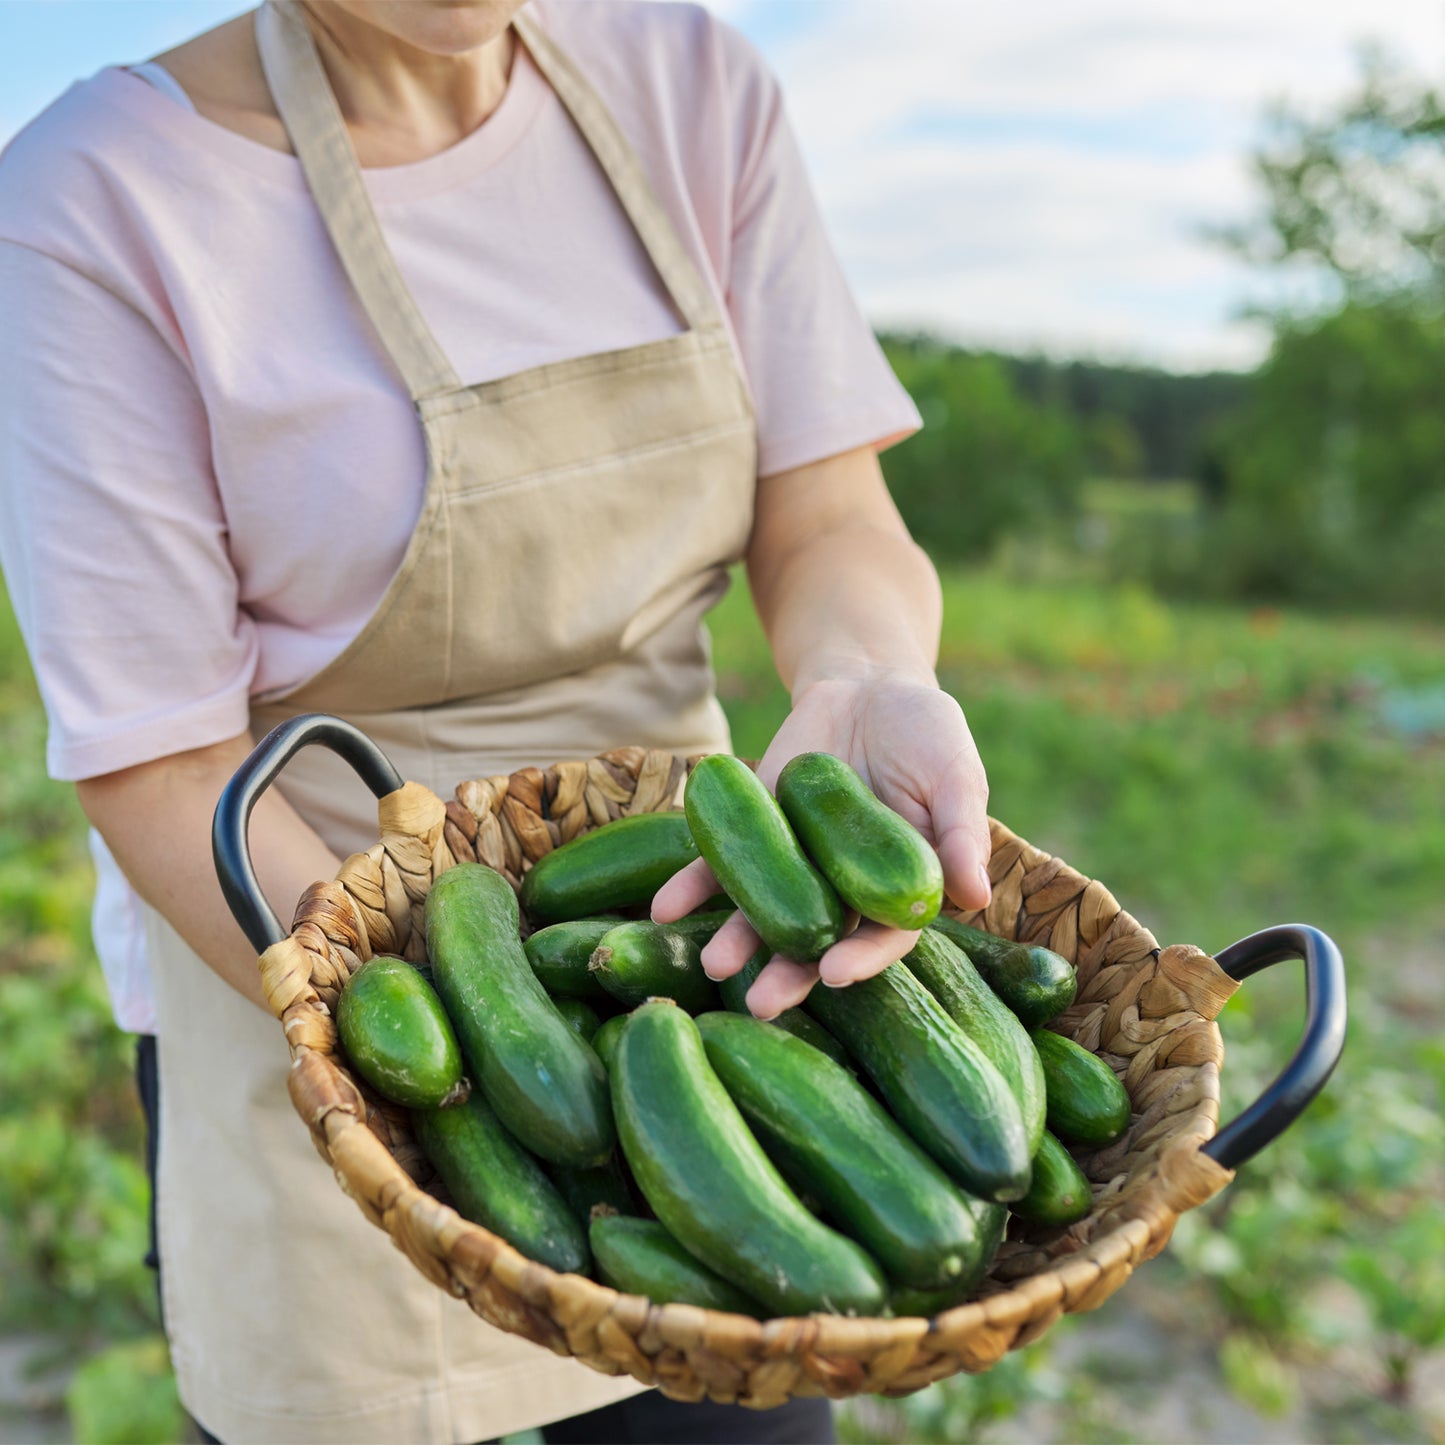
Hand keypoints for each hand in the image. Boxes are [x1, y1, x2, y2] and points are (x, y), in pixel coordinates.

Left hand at [652, 673, 990, 1017]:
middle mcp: (843, 890)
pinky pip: (720, 865)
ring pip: (764, 914)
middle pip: (816, 941)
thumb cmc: (928, 734)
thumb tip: (976, 895)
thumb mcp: (954, 774)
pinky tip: (664, 907)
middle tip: (760, 1005)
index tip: (834, 974)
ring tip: (713, 968)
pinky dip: (692, 885)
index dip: (861, 959)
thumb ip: (960, 832)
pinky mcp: (755, 831)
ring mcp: (794, 864)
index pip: (881, 938)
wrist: (867, 687)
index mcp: (898, 890)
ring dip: (737, 942)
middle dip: (788, 974)